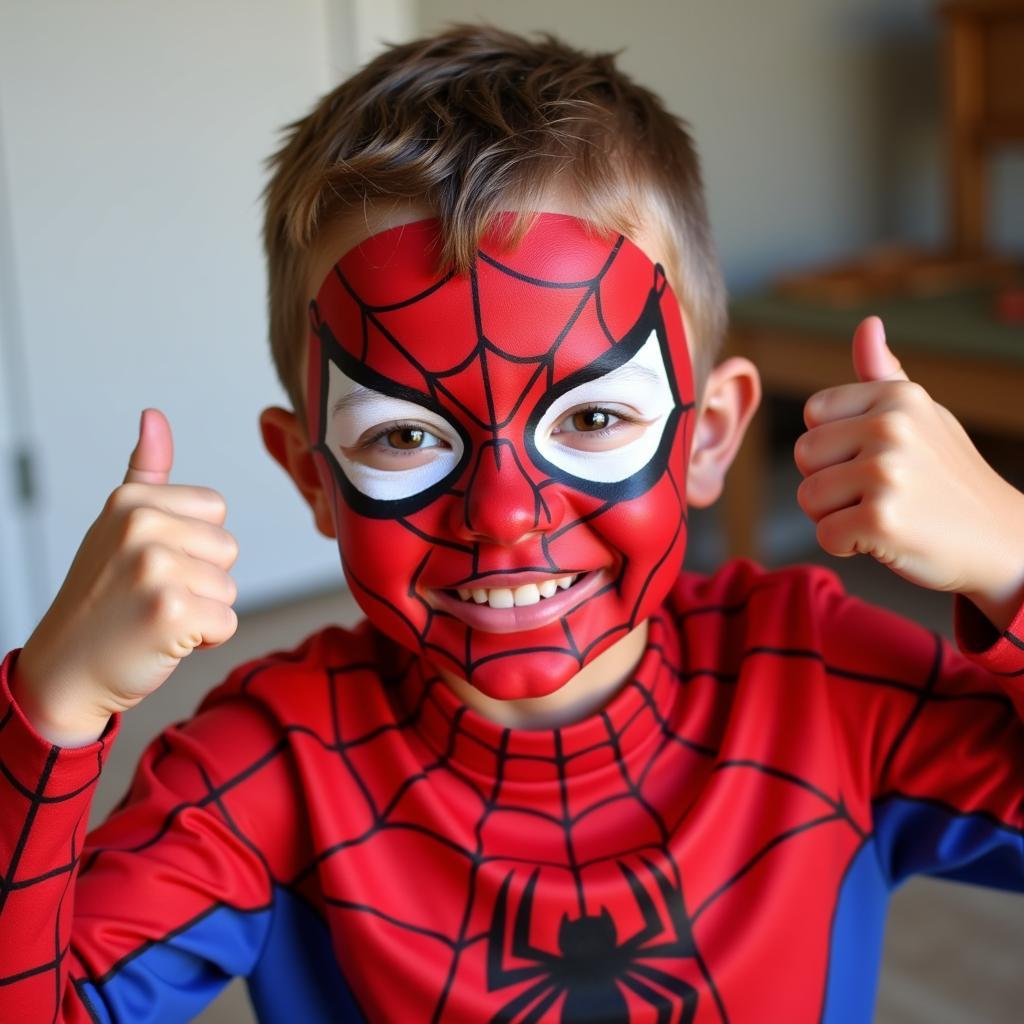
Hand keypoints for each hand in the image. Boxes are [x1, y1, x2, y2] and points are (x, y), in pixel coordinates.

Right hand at [11, 410, 238, 744]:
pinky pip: (226, 621)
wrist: (66, 671)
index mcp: (132, 500)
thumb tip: (155, 415)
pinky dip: (205, 639)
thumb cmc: (100, 599)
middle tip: (152, 596)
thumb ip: (146, 472)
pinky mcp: (170, 611)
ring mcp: (153, 567)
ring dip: (202, 610)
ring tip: (155, 617)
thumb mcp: (116, 524)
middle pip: (227, 547)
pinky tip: (164, 640)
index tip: (154, 564)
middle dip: (202, 578)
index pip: (215, 509)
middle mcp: (140, 527)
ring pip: (228, 587)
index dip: (195, 544)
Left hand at [794, 316, 1023, 629]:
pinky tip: (886, 539)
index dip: (834, 444)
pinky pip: (825, 535)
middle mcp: (891, 427)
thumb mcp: (921, 415)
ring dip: (835, 515)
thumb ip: (883, 375)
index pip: (814, 414)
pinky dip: (847, 546)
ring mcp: (886, 473)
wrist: (1001, 539)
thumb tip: (867, 325)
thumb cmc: (948, 476)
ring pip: (808, 497)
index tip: (874, 457)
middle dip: (829, 481)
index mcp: (897, 396)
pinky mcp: (882, 520)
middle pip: (803, 455)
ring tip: (883, 513)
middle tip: (878, 493)